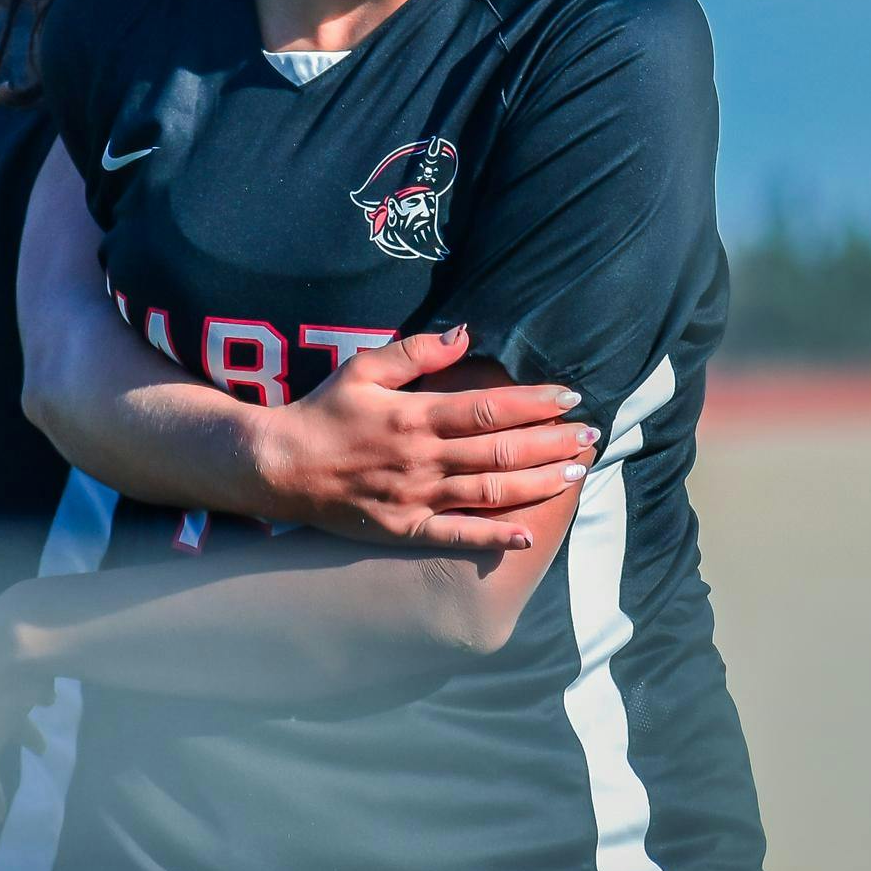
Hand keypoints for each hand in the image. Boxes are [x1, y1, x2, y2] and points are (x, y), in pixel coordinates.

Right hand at [250, 326, 598, 551]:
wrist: (279, 467)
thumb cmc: (323, 412)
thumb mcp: (363, 368)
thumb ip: (416, 351)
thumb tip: (466, 333)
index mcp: (415, 416)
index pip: (489, 408)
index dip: (534, 404)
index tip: (569, 398)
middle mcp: (422, 459)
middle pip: (501, 451)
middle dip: (552, 443)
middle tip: (591, 437)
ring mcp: (416, 499)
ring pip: (490, 492)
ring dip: (538, 484)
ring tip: (577, 474)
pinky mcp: (405, 530)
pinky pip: (457, 537)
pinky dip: (494, 536)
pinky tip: (528, 532)